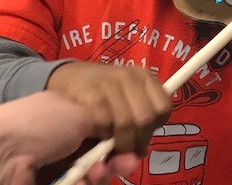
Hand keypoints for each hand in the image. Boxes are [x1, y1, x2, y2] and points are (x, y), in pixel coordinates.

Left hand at [0, 91, 138, 184]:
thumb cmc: (45, 117)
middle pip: (130, 141)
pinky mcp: (74, 178)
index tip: (148, 122)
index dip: (146, 118)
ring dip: (115, 166)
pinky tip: (85, 176)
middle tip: (131, 150)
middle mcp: (93, 127)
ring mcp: (83, 156)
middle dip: (133, 144)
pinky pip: (97, 179)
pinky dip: (94, 178)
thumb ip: (119, 117)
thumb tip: (142, 130)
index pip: (136, 110)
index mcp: (96, 101)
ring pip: (115, 166)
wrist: (3, 151)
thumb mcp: (89, 106)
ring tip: (106, 168)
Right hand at [46, 61, 171, 153]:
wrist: (68, 78)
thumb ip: (138, 125)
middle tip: (124, 145)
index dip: (154, 127)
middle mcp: (130, 76)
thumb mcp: (126, 103)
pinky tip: (95, 131)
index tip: (142, 132)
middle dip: (136, 139)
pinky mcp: (91, 93)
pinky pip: (105, 124)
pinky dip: (101, 134)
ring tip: (109, 140)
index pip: (164, 108)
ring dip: (118, 141)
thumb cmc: (103, 95)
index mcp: (144, 77)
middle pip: (146, 119)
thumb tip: (141, 154)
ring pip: (127, 124)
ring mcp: (110, 83)